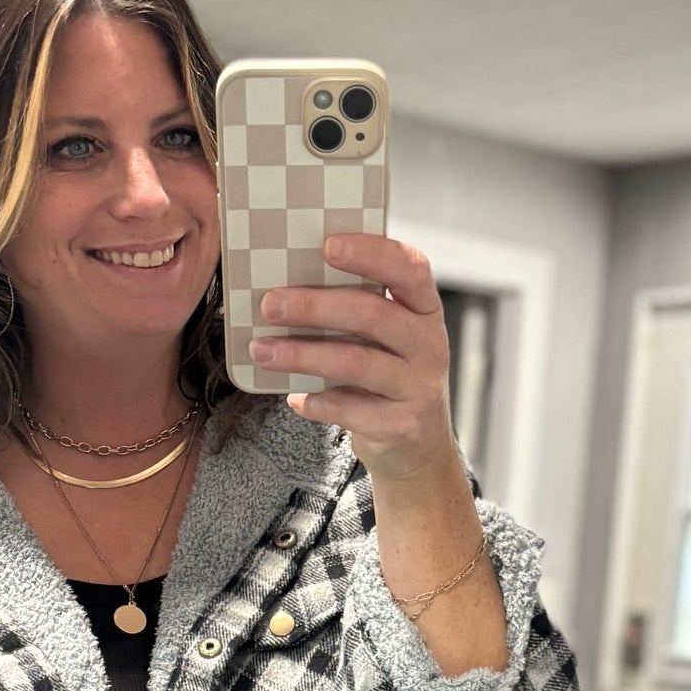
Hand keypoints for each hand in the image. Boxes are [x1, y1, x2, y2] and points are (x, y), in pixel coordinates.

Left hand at [249, 234, 462, 496]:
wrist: (417, 446)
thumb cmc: (388, 375)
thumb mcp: (387, 337)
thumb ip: (357, 309)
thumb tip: (286, 285)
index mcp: (425, 310)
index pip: (411, 268)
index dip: (371, 253)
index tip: (327, 245)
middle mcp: (429, 345)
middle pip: (372, 314)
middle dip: (315, 307)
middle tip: (270, 304)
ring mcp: (419, 387)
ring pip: (355, 362)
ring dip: (302, 354)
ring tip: (262, 350)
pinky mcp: (400, 425)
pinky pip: (349, 409)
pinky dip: (316, 402)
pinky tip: (294, 398)